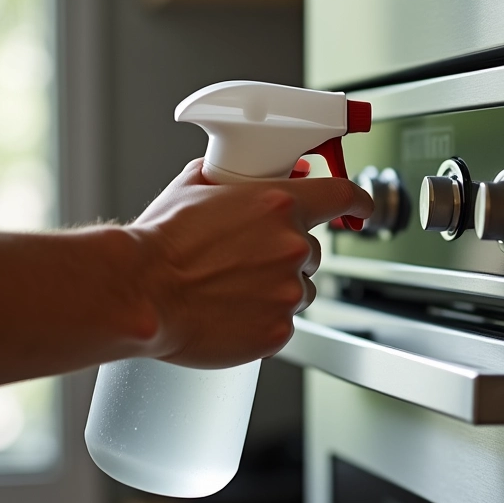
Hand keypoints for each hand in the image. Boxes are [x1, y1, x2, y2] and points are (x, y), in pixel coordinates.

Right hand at [127, 159, 372, 367]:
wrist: (140, 294)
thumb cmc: (161, 242)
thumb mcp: (194, 187)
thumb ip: (229, 177)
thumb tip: (239, 172)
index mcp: (279, 205)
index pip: (341, 196)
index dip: (357, 200)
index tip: (362, 206)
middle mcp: (292, 246)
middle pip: (311, 250)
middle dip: (287, 253)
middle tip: (247, 260)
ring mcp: (288, 292)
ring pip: (300, 288)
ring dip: (277, 287)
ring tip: (232, 289)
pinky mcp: (277, 330)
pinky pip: (283, 321)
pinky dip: (263, 318)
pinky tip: (230, 312)